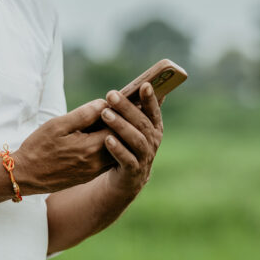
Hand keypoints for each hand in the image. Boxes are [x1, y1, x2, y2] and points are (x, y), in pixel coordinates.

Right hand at [12, 99, 113, 194]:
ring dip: (116, 138)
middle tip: (121, 111)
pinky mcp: (88, 177)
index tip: (119, 102)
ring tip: (111, 124)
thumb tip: (103, 103)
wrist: (25, 176)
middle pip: (121, 141)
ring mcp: (93, 172)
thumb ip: (83, 114)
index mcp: (90, 147)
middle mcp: (96, 162)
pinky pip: (107, 161)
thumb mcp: (57, 125)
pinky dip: (109, 149)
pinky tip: (101, 139)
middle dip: (121, 125)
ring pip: (116, 152)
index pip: (118, 127)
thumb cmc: (38, 147)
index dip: (120, 113)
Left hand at [100, 83, 163, 200]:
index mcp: (154, 128)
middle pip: (142, 123)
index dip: (151, 98)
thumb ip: (138, 109)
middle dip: (127, 108)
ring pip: (136, 140)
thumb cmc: (128, 144)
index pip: (154, 111)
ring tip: (105, 114)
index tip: (144, 85)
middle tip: (111, 95)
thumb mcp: (134, 126)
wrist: (125, 177)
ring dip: (121, 126)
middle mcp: (153, 141)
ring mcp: (144, 157)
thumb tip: (147, 83)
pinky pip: (127, 159)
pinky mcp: (133, 171)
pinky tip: (107, 139)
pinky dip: (118, 149)